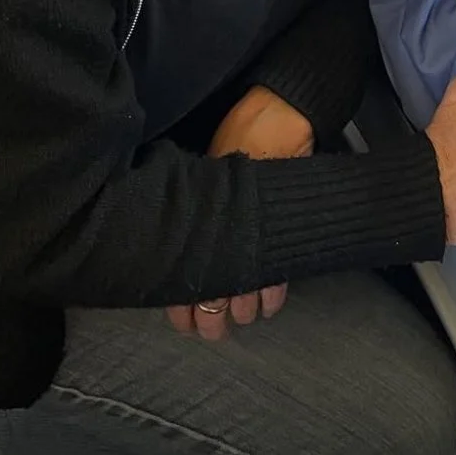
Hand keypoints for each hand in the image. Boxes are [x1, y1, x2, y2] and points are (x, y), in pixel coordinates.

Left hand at [166, 89, 313, 337]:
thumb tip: (174, 236)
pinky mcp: (281, 233)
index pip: (186, 278)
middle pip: (214, 295)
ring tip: (240, 321)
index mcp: (200, 225)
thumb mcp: (204, 172)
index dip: (182, 305)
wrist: (276, 121)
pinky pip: (278, 278)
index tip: (182, 322)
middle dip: (211, 320)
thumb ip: (192, 208)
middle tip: (209, 333)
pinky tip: (268, 307)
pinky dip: (273, 296)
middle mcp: (224, 238)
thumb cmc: (234, 139)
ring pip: (244, 294)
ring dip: (242, 313)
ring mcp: (254, 239)